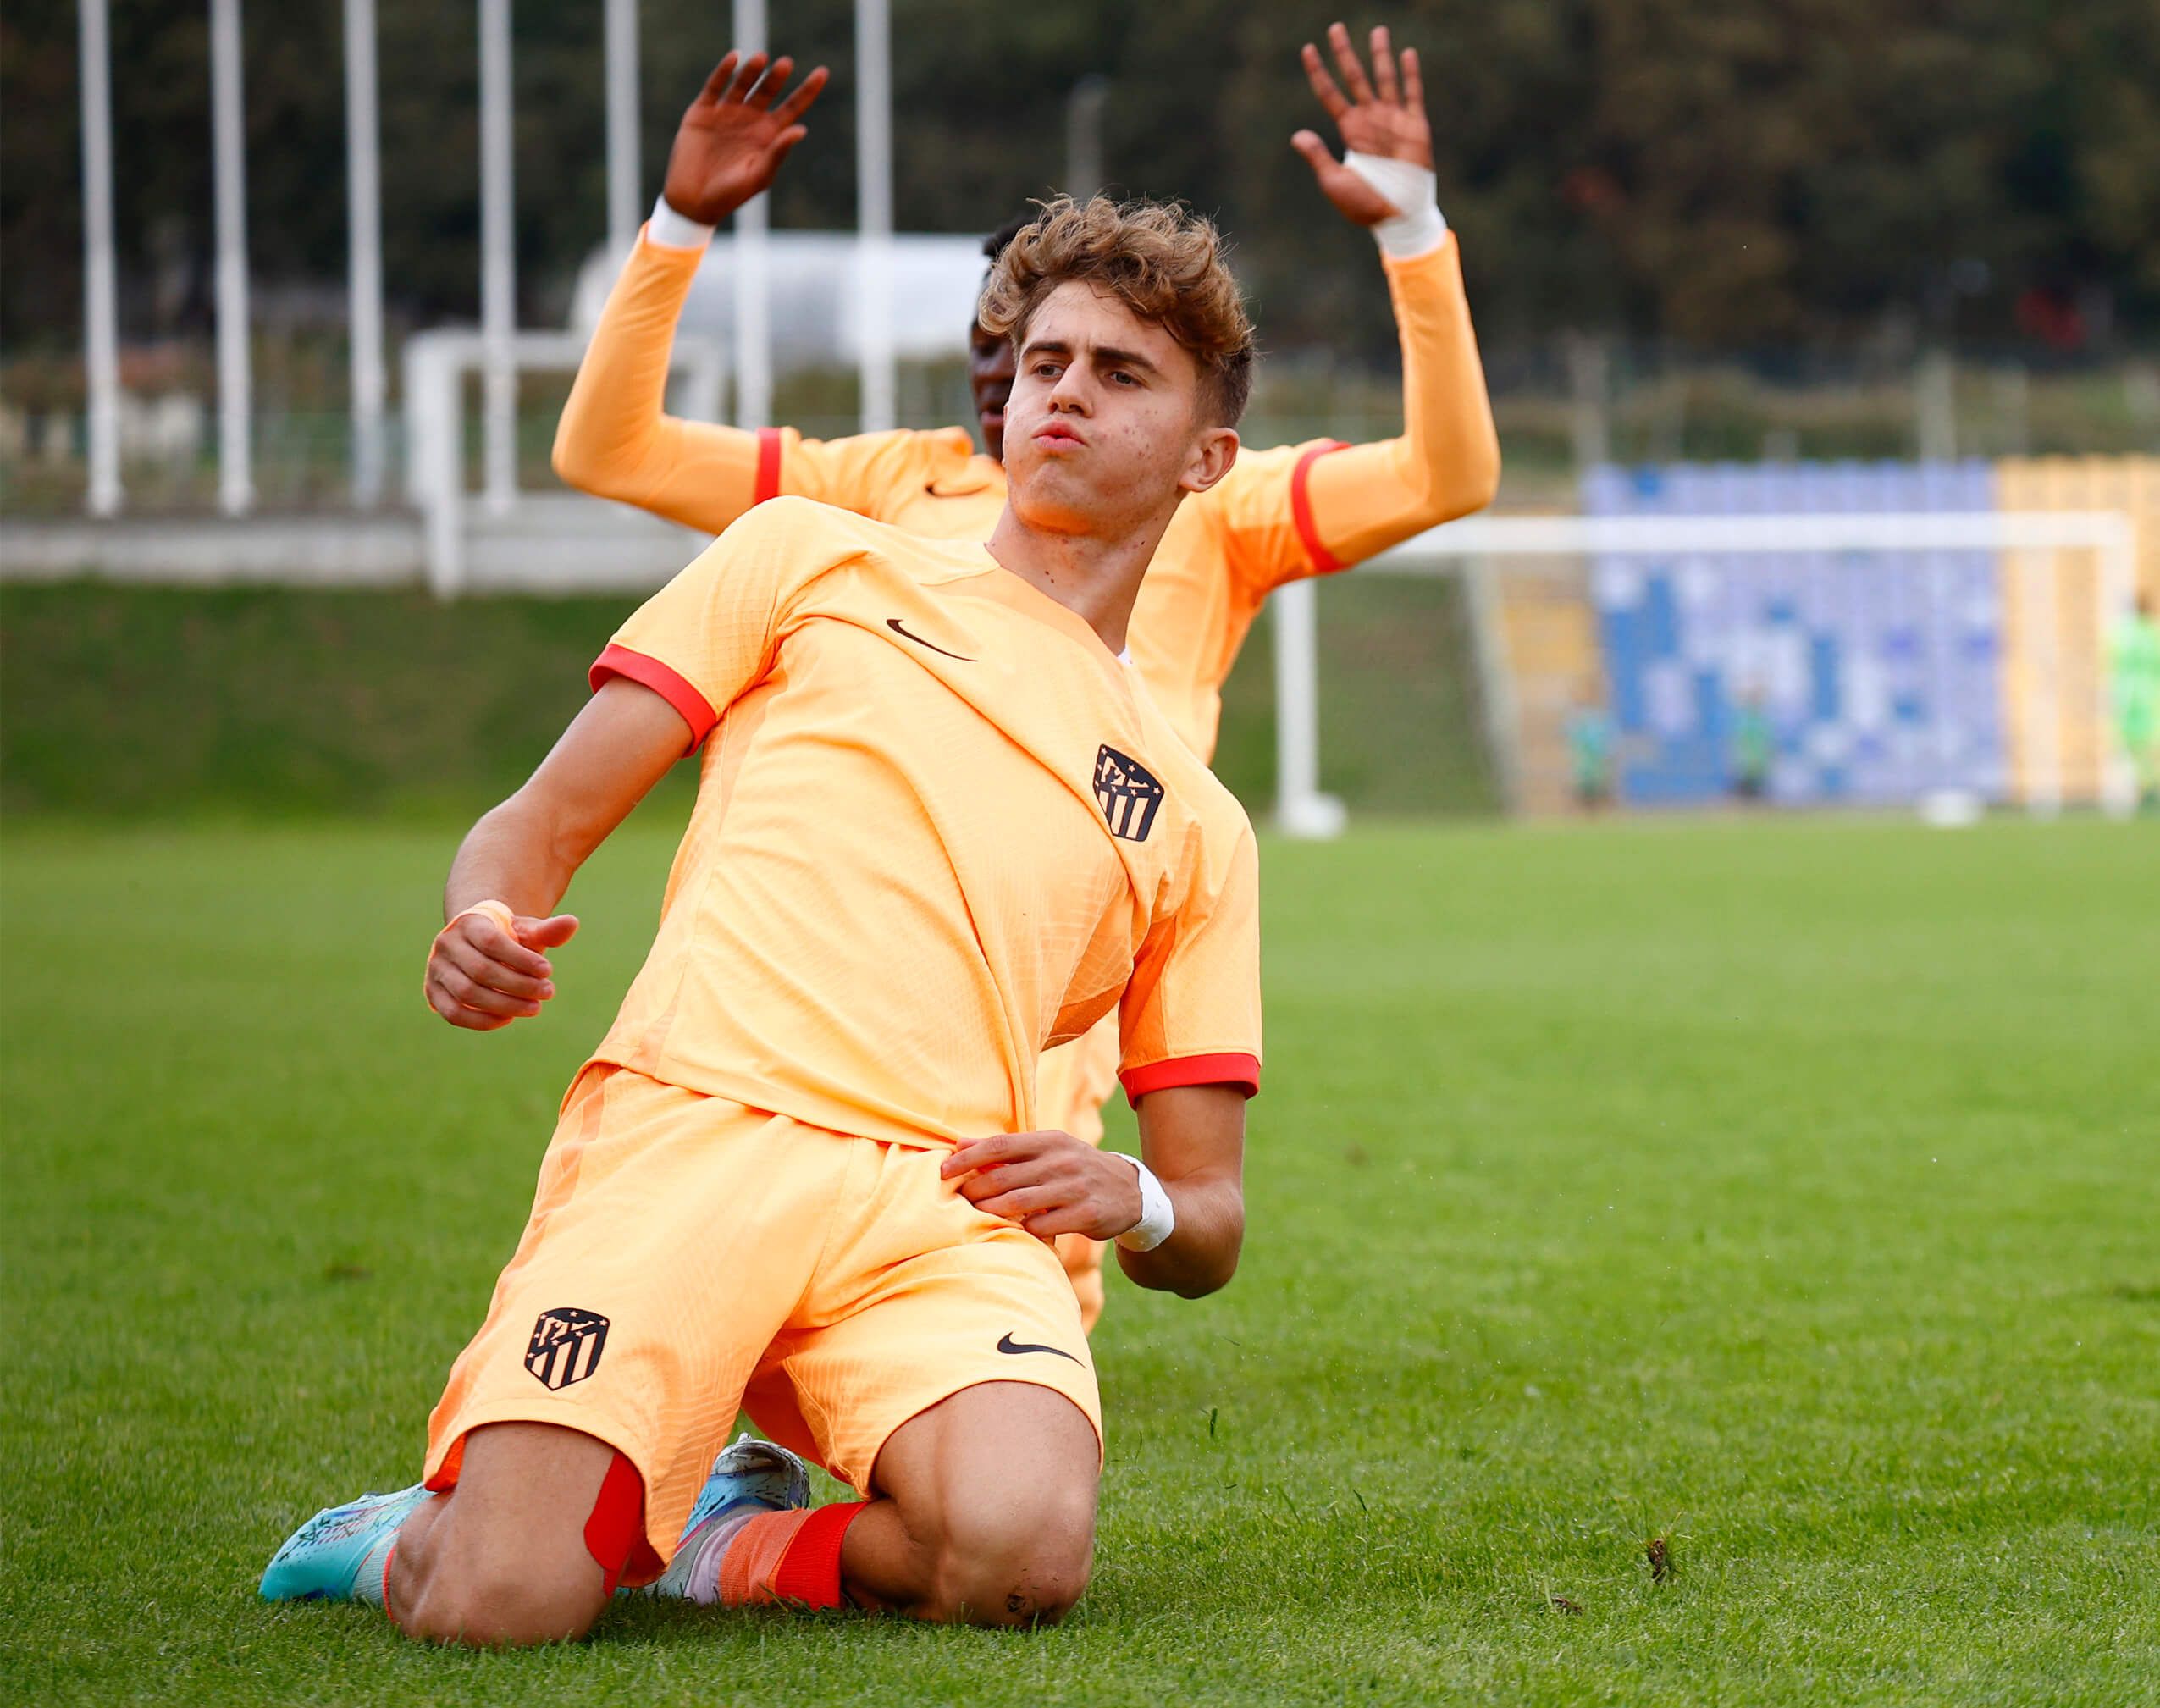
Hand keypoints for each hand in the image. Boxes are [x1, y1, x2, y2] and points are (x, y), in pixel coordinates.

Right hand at [424, 907, 578, 1030]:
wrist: (477, 944)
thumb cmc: (509, 938)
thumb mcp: (527, 931)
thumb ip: (548, 930)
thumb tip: (572, 923)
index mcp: (468, 923)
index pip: (492, 942)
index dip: (521, 959)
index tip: (549, 971)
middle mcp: (446, 944)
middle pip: (481, 970)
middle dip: (519, 985)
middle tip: (549, 992)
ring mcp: (436, 970)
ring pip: (467, 994)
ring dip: (505, 1004)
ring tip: (535, 1007)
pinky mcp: (433, 993)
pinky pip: (454, 1013)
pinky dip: (482, 1020)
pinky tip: (509, 1018)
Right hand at [661, 49, 829, 225]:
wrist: (693, 201)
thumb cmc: (731, 194)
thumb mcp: (758, 175)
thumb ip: (778, 152)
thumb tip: (800, 130)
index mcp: (768, 134)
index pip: (793, 107)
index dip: (808, 90)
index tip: (823, 73)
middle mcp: (749, 119)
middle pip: (768, 90)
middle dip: (777, 77)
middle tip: (786, 64)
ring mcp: (726, 113)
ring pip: (742, 84)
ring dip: (752, 71)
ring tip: (762, 59)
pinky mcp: (702, 111)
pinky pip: (715, 86)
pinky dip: (724, 72)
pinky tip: (734, 58)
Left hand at [941, 1132, 1143, 1243]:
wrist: (1131, 1191)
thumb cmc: (1076, 1169)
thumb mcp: (1048, 1150)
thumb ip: (1006, 1149)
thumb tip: (959, 1143)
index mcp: (1050, 1141)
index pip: (1000, 1145)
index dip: (967, 1158)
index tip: (943, 1170)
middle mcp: (1062, 1161)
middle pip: (1004, 1176)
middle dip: (974, 1190)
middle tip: (960, 1200)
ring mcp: (1075, 1187)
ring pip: (1019, 1202)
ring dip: (992, 1211)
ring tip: (977, 1216)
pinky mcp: (1087, 1214)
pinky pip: (1044, 1225)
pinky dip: (1025, 1230)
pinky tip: (1016, 1231)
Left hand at [1291, 21, 1432, 225]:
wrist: (1397, 217)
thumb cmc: (1365, 204)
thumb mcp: (1335, 181)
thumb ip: (1318, 156)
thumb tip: (1297, 135)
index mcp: (1350, 130)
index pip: (1329, 94)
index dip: (1318, 72)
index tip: (1307, 49)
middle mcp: (1370, 119)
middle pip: (1354, 77)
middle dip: (1344, 53)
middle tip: (1335, 28)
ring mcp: (1393, 119)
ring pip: (1384, 78)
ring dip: (1380, 55)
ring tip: (1376, 31)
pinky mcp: (1416, 126)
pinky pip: (1413, 94)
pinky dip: (1411, 74)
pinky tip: (1407, 53)